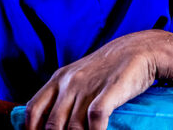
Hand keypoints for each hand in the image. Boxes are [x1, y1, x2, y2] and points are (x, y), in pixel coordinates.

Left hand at [26, 30, 161, 129]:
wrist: (138, 49)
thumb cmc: (108, 68)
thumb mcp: (79, 76)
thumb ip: (63, 95)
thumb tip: (51, 123)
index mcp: (59, 79)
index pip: (33, 110)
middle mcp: (70, 83)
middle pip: (52, 124)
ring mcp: (89, 86)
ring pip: (72, 126)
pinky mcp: (109, 90)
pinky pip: (95, 119)